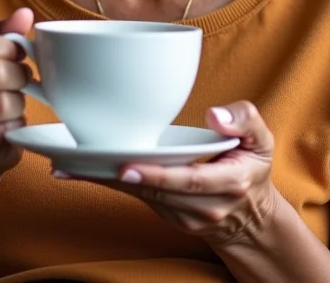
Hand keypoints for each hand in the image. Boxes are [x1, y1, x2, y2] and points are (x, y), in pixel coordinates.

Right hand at [0, 8, 33, 176]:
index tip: (17, 54)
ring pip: (3, 103)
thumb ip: (5, 34)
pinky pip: (5, 129)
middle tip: (21, 80)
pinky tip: (6, 125)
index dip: (7, 47)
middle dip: (19, 76)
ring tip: (13, 103)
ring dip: (18, 102)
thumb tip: (25, 13)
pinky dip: (15, 126)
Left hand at [55, 101, 278, 246]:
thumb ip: (245, 120)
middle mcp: (203, 205)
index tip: (127, 167)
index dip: (157, 176)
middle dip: (116, 178)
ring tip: (67, 164)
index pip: (189, 181)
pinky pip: (136, 198)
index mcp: (229, 183)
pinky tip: (77, 172)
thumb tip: (215, 114)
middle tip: (80, 162)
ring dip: (103, 181)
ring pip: (140, 197)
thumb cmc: (252, 166)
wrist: (250, 216)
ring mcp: (183, 216)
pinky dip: (108, 184)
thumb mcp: (262, 139)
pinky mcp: (166, 215)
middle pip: (155, 191)